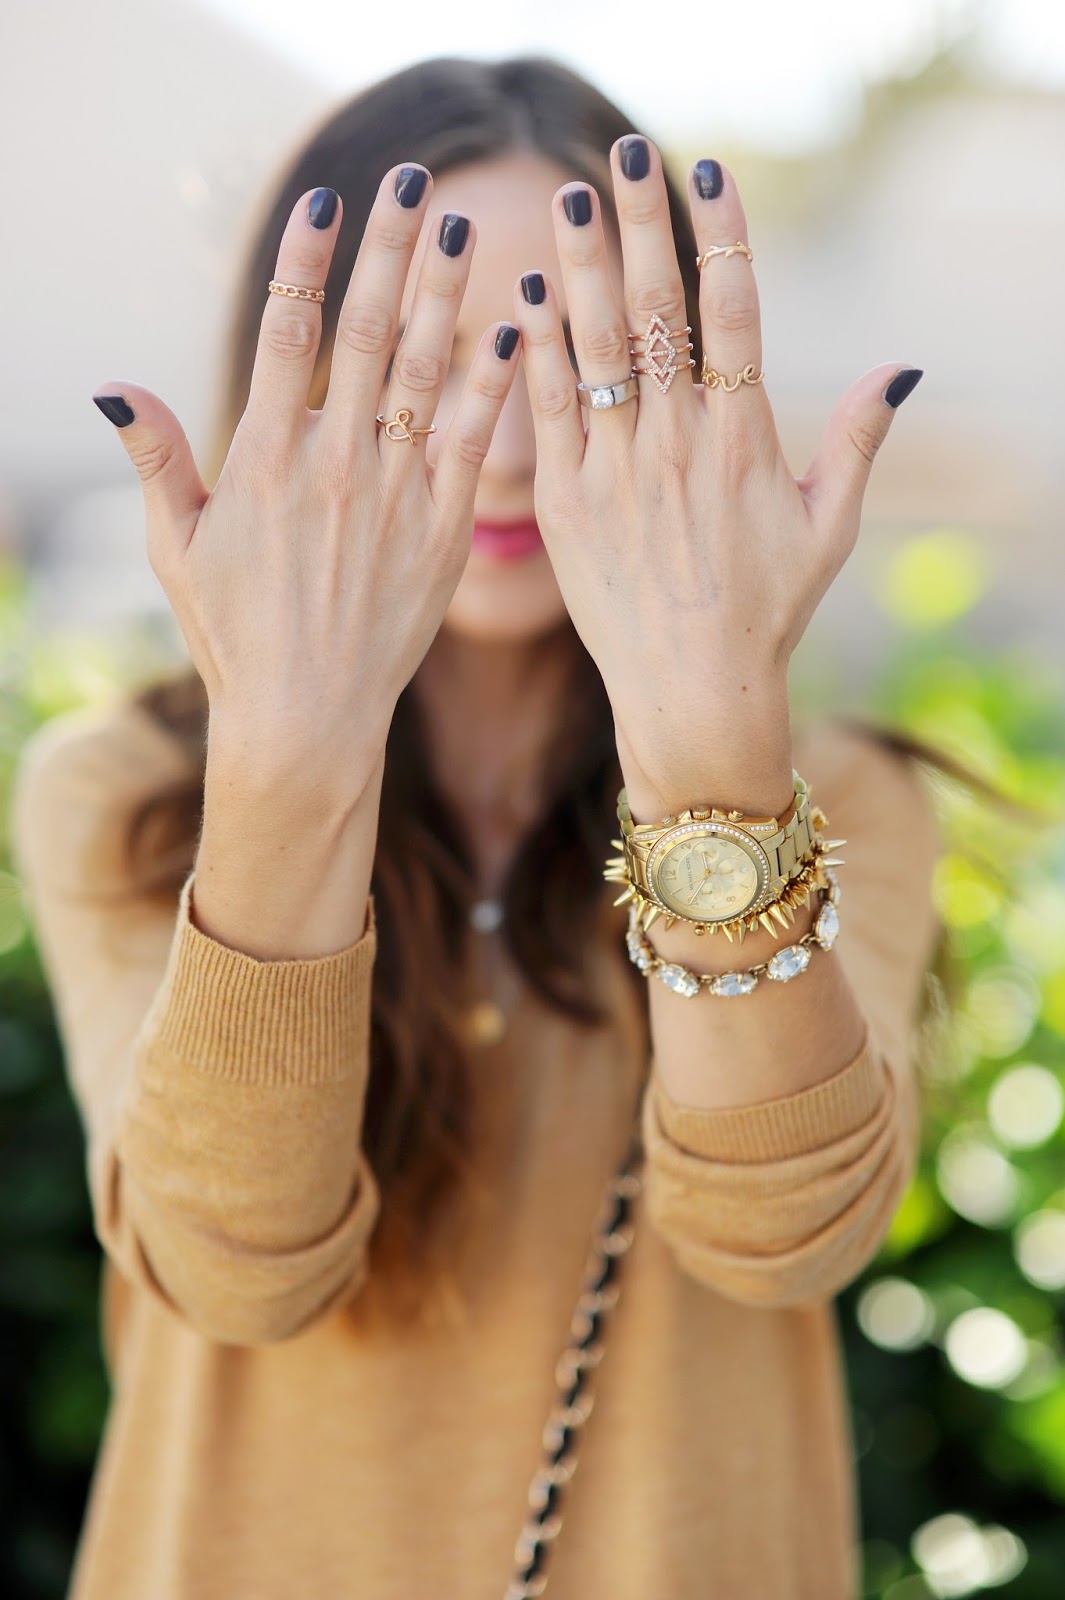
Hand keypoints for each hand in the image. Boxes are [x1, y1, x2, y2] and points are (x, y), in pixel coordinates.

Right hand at [92, 172, 519, 795]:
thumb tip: (113, 387)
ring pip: (421, 373)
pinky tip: (512, 325)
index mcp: (264, 459)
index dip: (307, 259)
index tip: (326, 201)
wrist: (308, 719)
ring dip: (442, 293)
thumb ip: (157, 459)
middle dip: (386, 249)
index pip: (287, 332)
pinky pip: (470, 440)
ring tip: (459, 228)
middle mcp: (333, 464)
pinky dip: (491, 381)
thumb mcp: (177, 548)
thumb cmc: (237, 635)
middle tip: (408, 179)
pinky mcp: (441, 532)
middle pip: (363, 332)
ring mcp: (393, 496)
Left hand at [513, 141, 921, 816]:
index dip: (722, 238)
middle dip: (643, 227)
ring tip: (571, 201)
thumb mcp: (828, 529)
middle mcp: (678, 445)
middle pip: (658, 313)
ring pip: (596, 351)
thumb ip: (858, 443)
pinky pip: (548, 414)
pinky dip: (537, 353)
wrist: (691, 691)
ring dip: (582, 269)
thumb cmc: (766, 612)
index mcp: (743, 441)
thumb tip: (903, 369)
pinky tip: (527, 296)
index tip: (707, 174)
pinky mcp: (565, 506)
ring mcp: (616, 474)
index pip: (734, 315)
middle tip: (628, 155)